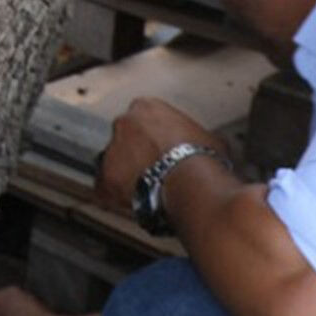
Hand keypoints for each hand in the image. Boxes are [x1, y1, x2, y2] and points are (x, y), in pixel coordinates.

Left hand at [100, 95, 227, 212]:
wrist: (191, 184)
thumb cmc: (203, 160)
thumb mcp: (210, 139)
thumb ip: (198, 137)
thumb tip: (208, 147)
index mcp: (147, 108)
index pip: (143, 121)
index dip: (152, 140)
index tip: (161, 153)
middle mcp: (123, 124)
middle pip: (125, 141)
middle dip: (136, 157)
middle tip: (154, 174)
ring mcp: (111, 150)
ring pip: (113, 165)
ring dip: (127, 178)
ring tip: (148, 193)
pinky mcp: (105, 178)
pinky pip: (106, 190)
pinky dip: (117, 199)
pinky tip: (135, 207)